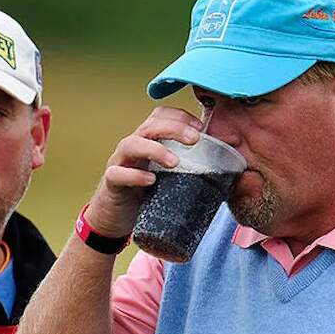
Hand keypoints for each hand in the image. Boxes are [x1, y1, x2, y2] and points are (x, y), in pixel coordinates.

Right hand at [83, 107, 202, 238]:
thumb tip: (223, 170)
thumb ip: (185, 167)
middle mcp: (132, 147)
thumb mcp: (167, 176)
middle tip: (194, 139)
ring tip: (175, 162)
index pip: (160, 116)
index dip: (180, 116)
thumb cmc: (145, 194)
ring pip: (131, 144)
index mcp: (147, 141)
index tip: (201, 127)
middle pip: (150, 125)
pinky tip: (151, 181)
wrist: (114, 218)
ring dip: (155, 149)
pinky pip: (118, 174)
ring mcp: (119, 163)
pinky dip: (135, 175)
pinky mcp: (111, 183)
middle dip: (173, 128)